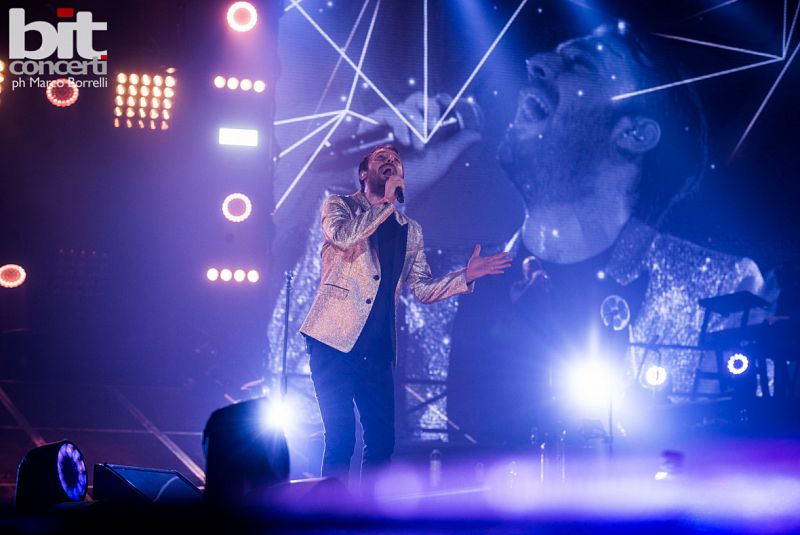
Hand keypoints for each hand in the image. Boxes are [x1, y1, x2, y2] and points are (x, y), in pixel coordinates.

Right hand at [359, 92, 480, 199]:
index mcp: (422, 127)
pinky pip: (385, 112)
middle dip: (428, 111)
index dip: (441, 99)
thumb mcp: (440, 161)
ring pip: (404, 105)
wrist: (389, 194)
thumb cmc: (414, 181)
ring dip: (414, 123)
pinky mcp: (372, 127)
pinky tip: (403, 140)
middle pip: (418, 99)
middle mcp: (406, 122)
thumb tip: (477, 134)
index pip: (432, 103)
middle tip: (432, 129)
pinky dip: (397, 123)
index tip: (448, 103)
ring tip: (417, 146)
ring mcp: (389, 124)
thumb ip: (457, 145)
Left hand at [465, 245, 511, 282]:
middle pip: (499, 261)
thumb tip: (478, 244)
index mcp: (487, 260)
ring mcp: (488, 268)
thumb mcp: (475, 256)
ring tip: (509, 265)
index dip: (501, 255)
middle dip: (505, 260)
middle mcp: (489, 264)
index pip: (496, 257)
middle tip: (511, 259)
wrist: (469, 271)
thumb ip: (477, 250)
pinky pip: (493, 272)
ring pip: (498, 266)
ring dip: (503, 265)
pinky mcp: (486, 271)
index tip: (506, 252)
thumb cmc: (472, 264)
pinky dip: (498, 271)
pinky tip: (503, 271)